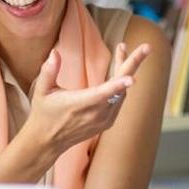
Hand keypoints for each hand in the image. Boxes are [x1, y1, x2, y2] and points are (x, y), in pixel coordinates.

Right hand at [23, 43, 149, 159]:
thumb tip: (55, 52)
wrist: (48, 141)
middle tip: (146, 47)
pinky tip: (120, 69)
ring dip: (125, 69)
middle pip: (121, 88)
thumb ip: (49, 71)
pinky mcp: (108, 121)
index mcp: (80, 104)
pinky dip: (122, 84)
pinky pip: (120, 100)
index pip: (102, 94)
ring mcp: (104, 119)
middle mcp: (96, 114)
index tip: (132, 77)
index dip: (118, 85)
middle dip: (133, 65)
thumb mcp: (42, 91)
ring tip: (122, 48)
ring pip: (123, 92)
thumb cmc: (44, 113)